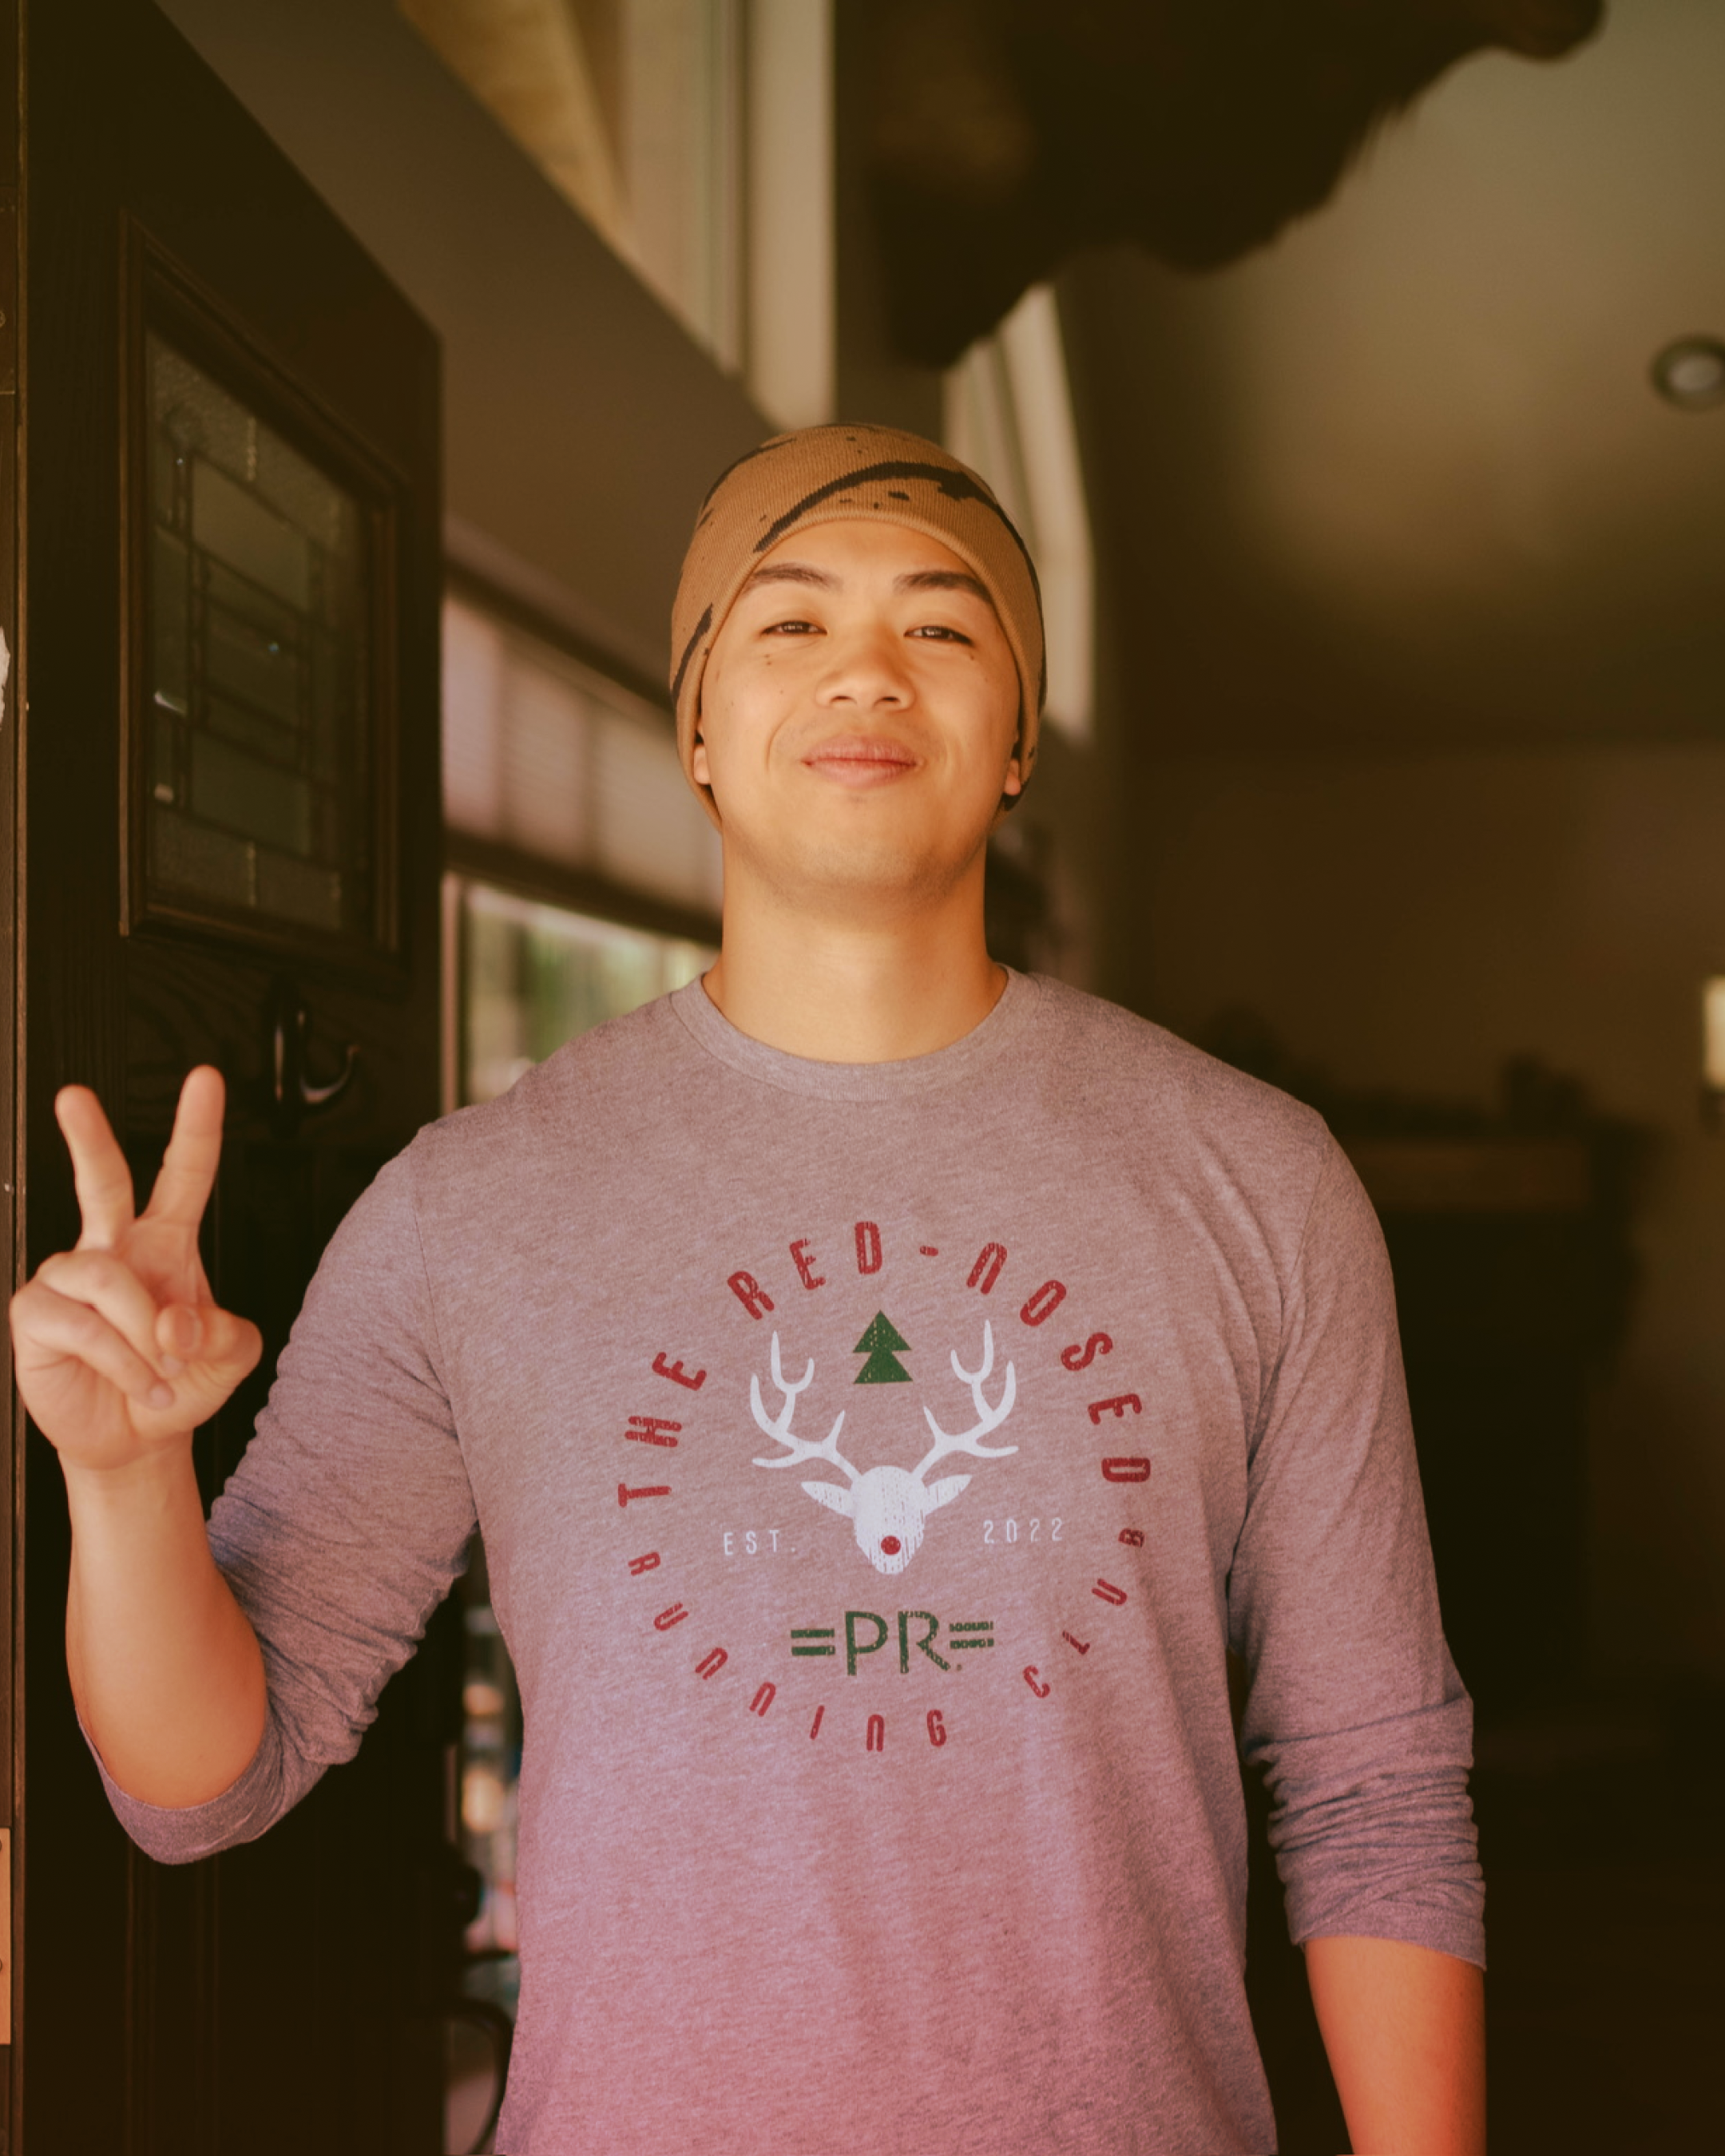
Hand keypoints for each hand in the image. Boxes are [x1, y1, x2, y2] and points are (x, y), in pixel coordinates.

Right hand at [9, 1067, 261, 1475]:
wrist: (139, 1435)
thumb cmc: (182, 1380)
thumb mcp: (230, 1357)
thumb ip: (225, 1333)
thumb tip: (173, 1319)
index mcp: (167, 1242)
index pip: (184, 1175)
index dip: (195, 1128)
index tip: (205, 1079)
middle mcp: (114, 1249)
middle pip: (101, 1182)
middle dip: (87, 1137)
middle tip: (74, 1096)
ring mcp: (70, 1279)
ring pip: (105, 1278)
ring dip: (142, 1333)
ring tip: (162, 1369)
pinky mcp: (37, 1315)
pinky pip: (80, 1324)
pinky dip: (119, 1358)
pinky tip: (137, 1379)